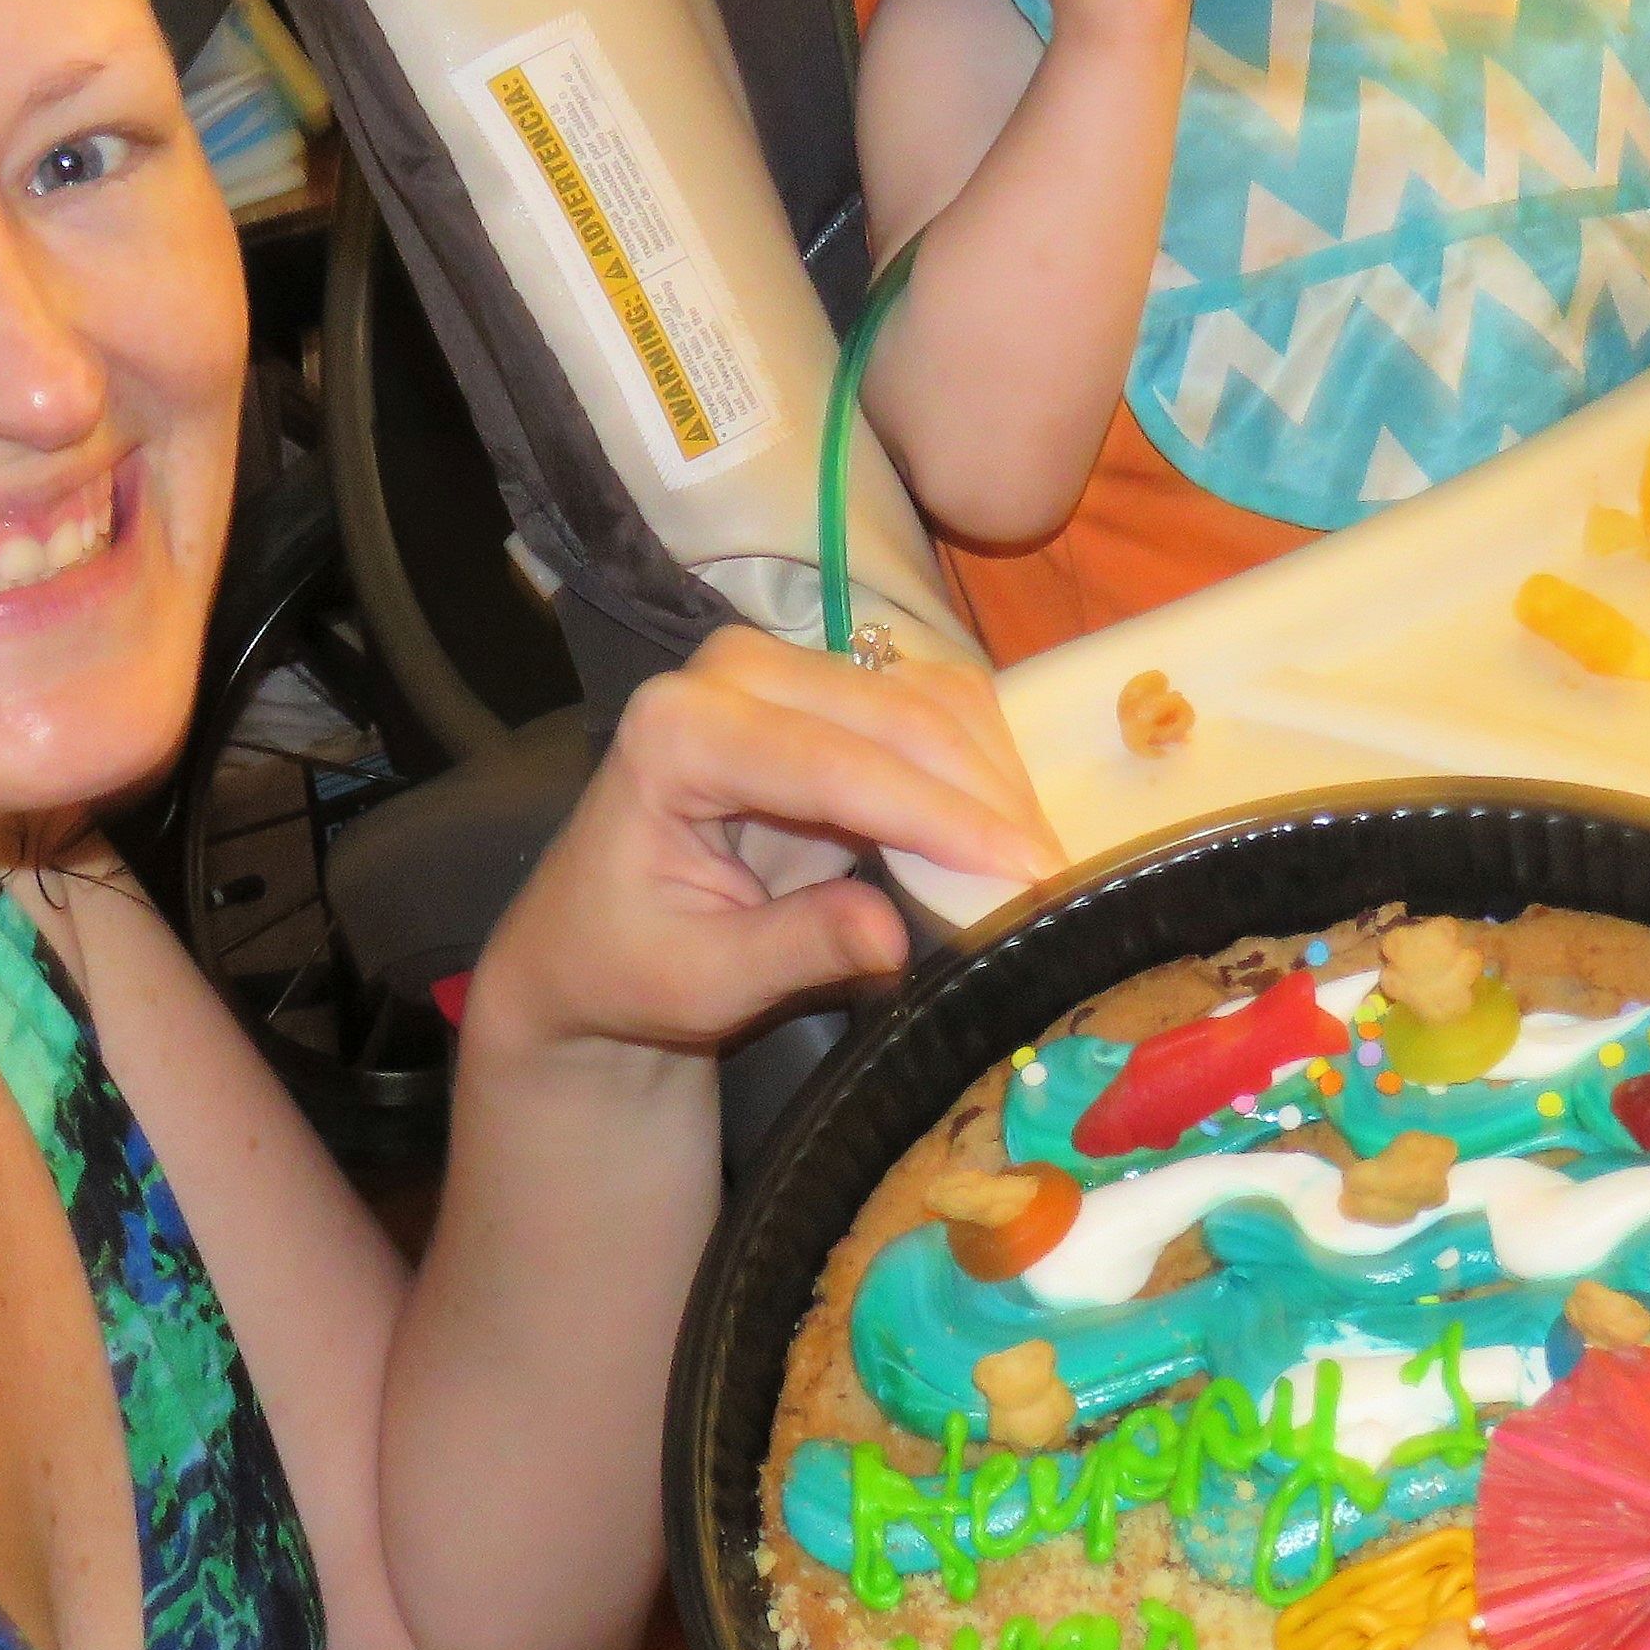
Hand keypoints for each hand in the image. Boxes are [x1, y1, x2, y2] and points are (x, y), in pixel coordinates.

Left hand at [467, 630, 1061, 1063]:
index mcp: (677, 732)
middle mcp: (729, 674)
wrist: (593, 939)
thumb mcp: (699, 980)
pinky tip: (1008, 829)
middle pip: (892, 713)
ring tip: (1040, 861)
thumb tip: (895, 938)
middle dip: (983, 794)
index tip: (1023, 869)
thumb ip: (794, 950)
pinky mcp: (826, 688)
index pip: (831, 763)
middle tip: (1056, 876)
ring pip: (925, 697)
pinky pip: (929, 705)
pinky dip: (981, 763)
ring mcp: (781, 668)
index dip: (935, 816)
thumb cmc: (628, 965)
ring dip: (994, 775)